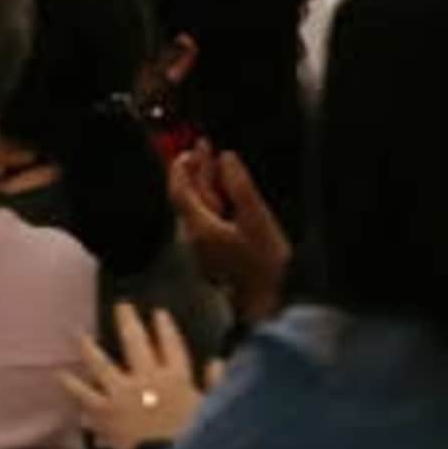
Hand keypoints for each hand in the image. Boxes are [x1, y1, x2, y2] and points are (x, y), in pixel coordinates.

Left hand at [64, 301, 220, 448]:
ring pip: (101, 362)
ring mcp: (123, 393)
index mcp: (177, 379)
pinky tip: (60, 375)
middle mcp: (147, 379)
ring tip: (80, 335)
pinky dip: (71, 384)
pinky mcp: (104, 410)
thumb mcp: (213, 410)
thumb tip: (218, 362)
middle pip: (136, 343)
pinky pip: (83, 393)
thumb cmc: (192, 440)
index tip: (158, 313)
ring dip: (89, 347)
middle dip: (128, 321)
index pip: (171, 346)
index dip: (164, 328)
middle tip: (121, 307)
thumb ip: (216, 384)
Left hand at [168, 145, 289, 327]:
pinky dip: (214, 200)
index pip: (180, 190)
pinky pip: (208, 219)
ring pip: (198, 207)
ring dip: (205, 183)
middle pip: (188, 196)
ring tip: (216, 163)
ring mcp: (202, 246)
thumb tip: (226, 158)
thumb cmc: (264, 264)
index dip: (182, 167)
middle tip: (204, 146)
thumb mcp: (257, 219)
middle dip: (195, 170)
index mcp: (199, 227)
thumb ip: (240, 186)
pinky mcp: (213, 252)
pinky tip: (226, 193)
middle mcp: (194, 236)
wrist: (268, 302)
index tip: (190, 148)